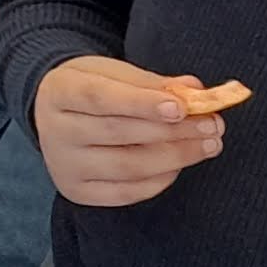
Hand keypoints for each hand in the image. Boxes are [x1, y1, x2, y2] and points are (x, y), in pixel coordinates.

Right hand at [32, 55, 226, 207]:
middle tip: (213, 125)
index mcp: (59, 92)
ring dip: (176, 156)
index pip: (100, 98)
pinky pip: (127, 192)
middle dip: (173, 130)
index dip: (141, 103)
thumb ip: (155, 84)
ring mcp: (64, 166)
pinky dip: (160, 179)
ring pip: (128, 166)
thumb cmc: (94, 89)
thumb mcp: (116, 74)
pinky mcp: (78, 191)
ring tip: (208, 144)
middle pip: (118, 133)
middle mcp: (54, 132)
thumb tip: (197, 93)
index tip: (182, 107)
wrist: (57, 115)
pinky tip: (179, 163)